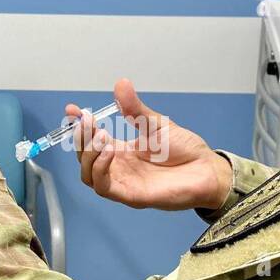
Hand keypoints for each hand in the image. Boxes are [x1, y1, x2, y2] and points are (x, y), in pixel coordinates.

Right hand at [68, 78, 232, 211]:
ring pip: (89, 175)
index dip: (78, 127)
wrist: (207, 170)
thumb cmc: (186, 150)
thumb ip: (135, 109)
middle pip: (85, 158)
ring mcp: (124, 182)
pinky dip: (100, 170)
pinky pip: (105, 187)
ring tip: (101, 136)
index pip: (91, 140)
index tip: (72, 110)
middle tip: (88, 121)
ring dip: (88, 155)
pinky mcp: (132, 196)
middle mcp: (119, 168)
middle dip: (81, 138)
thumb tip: (120, 84)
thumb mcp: (156, 123)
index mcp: (122, 151)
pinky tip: (109, 152)